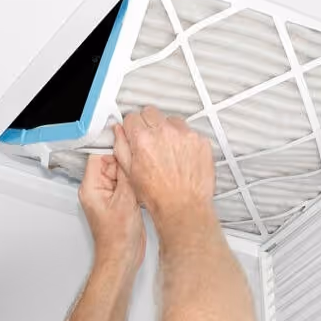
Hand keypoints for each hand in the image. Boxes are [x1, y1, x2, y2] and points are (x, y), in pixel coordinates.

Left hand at [79, 153, 145, 271]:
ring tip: (139, 185)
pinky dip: (134, 185)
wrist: (123, 257)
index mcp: (91, 187)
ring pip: (120, 173)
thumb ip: (126, 173)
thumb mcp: (126, 199)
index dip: (114, 148)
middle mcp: (96, 189)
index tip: (129, 144)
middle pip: (110, 162)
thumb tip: (128, 152)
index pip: (98, 155)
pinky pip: (126, 185)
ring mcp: (107, 195)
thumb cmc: (119, 237)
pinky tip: (141, 192)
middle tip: (138, 168)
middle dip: (126, 162)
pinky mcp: (118, 201)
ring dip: (132, 175)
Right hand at [112, 107, 215, 224]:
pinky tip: (181, 156)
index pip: (132, 117)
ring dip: (167, 130)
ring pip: (171, 120)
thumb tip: (119, 133)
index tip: (134, 133)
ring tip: (168, 151)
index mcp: (143, 139)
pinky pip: (189, 131)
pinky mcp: (201, 141)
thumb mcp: (130, 173)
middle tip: (150, 141)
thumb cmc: (159, 196)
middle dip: (148, 124)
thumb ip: (121, 147)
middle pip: (151, 113)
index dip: (131, 127)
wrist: (184, 207)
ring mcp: (185, 135)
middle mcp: (165, 133)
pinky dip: (185, 140)